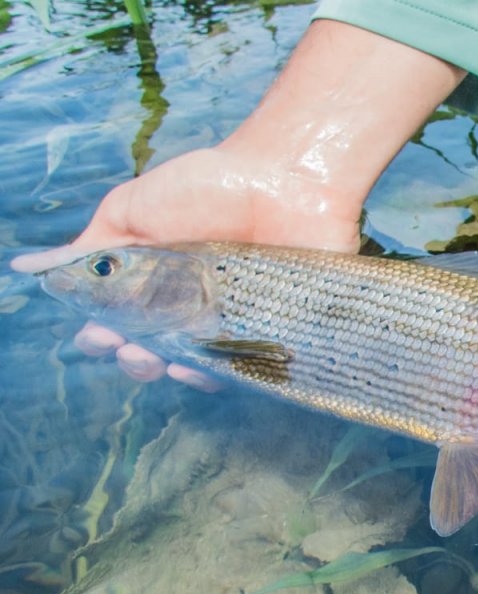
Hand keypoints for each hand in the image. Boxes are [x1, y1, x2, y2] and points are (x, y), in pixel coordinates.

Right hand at [10, 20, 465, 388]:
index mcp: (149, 287)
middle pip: (154, 355)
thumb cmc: (208, 185)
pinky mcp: (276, 328)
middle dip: (137, 361)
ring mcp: (231, 322)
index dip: (103, 337)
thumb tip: (31, 267)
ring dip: (180, 373)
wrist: (285, 174)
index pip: (116, 327)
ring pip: (200, 367)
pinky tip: (215, 366)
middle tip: (136, 350)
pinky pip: (251, 363)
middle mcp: (187, 311)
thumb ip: (96, 243)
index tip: (101, 334)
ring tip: (173, 364)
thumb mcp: (136, 207)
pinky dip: (231, 371)